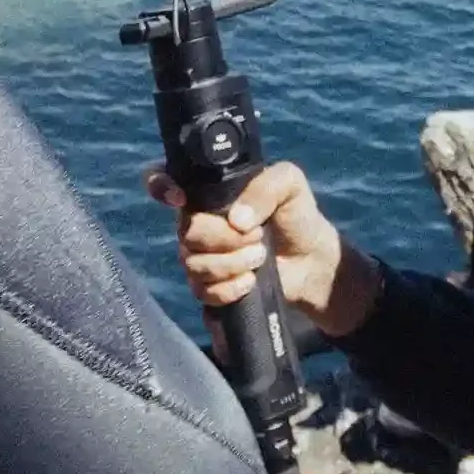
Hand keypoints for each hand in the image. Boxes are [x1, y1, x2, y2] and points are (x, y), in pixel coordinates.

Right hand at [151, 160, 378, 336]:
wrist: (311, 259)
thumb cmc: (296, 214)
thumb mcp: (289, 185)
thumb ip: (266, 187)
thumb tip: (237, 220)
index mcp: (209, 192)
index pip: (164, 181)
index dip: (162, 187)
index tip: (181, 198)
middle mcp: (198, 222)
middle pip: (186, 231)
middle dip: (224, 238)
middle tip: (257, 236)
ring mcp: (202, 256)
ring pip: (193, 264)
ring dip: (231, 263)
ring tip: (260, 257)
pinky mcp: (211, 286)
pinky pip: (202, 291)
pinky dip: (228, 288)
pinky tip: (250, 281)